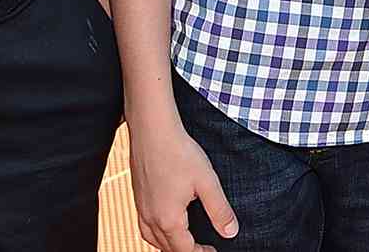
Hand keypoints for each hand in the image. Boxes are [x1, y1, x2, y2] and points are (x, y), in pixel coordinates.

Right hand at [129, 113, 237, 251]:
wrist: (152, 129)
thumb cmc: (178, 151)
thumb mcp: (206, 181)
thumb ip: (219, 210)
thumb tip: (230, 232)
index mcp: (168, 219)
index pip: (185, 250)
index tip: (214, 251)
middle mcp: (150, 218)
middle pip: (168, 249)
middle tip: (204, 249)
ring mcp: (141, 208)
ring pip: (153, 240)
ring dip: (170, 245)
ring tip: (185, 241)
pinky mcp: (137, 197)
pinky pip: (145, 227)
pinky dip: (157, 233)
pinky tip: (165, 223)